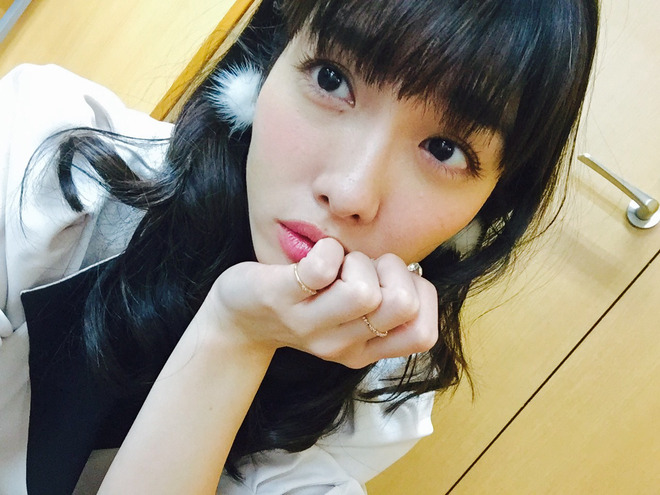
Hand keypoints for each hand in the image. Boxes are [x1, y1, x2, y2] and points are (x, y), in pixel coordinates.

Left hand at [206, 238, 438, 368]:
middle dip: (393, 270)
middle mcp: (341, 345)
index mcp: (365, 349)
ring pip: (363, 292)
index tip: (390, 282)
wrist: (240, 318)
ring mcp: (310, 325)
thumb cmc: (304, 304)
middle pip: (401, 306)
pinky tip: (317, 254)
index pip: (423, 335)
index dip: (420, 295)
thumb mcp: (349, 318)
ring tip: (339, 263)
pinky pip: (321, 269)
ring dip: (358, 261)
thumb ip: (383, 305)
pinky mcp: (281, 298)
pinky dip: (327, 249)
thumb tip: (412, 272)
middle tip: (364, 268)